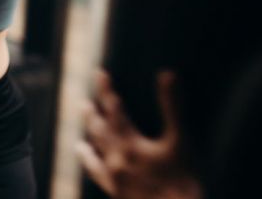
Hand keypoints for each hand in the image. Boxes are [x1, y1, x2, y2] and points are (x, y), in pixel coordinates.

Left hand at [77, 70, 202, 198]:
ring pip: (95, 156)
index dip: (106, 90)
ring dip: (89, 145)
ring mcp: (114, 179)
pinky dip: (93, 171)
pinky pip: (99, 179)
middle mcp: (116, 160)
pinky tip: (93, 170)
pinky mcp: (116, 194)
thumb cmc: (182, 178)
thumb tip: (167, 74)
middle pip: (100, 131)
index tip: (99, 74)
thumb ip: (172, 106)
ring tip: (79, 140)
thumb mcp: (180, 140)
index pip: (114, 109)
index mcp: (130, 144)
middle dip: (92, 115)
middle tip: (82, 103)